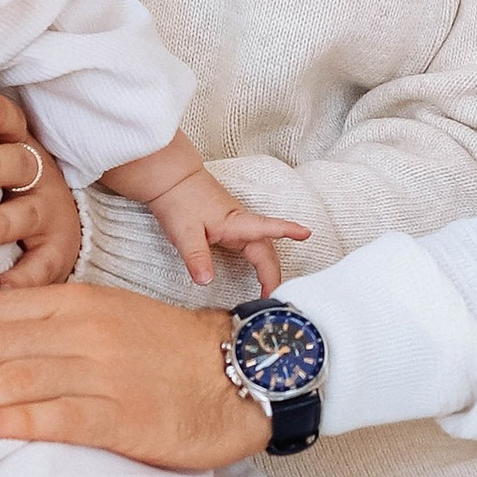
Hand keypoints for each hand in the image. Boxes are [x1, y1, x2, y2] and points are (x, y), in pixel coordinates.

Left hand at [0, 86, 83, 288]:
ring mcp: (50, 216)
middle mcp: (39, 178)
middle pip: (20, 163)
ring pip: (29, 213)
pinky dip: (20, 279)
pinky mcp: (55, 256)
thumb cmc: (1, 193)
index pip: (11, 124)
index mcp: (19, 150)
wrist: (54, 235)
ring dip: (1, 221)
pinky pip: (40, 268)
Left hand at [0, 280, 266, 470]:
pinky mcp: (126, 414)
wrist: (242, 370)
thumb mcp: (102, 322)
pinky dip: (16, 421)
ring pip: (12, 380)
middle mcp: (81, 330)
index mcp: (71, 302)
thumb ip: (47, 332)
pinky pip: (62, 415)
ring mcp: (103, 370)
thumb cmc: (165, 354)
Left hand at [142, 162, 310, 299]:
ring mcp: (237, 223)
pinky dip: (259, 260)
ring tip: (268, 290)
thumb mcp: (184, 232)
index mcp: (236, 222)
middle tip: (273, 296)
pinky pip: (252, 245)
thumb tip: (206, 281)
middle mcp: (241, 223)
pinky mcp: (230, 226)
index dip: (288, 231)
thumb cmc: (179, 199)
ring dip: (268, 267)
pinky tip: (256, 269)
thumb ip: (197, 257)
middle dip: (274, 272)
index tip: (306, 234)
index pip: (267, 228)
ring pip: (261, 247)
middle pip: (267, 249)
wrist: (170, 179)